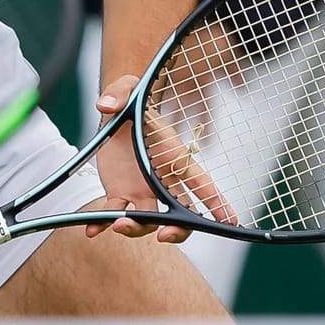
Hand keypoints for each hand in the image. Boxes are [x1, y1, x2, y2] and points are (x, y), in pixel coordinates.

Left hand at [86, 74, 234, 241]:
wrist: (116, 115)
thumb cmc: (132, 102)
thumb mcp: (127, 89)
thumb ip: (119, 93)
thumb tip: (107, 104)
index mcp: (175, 158)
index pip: (202, 184)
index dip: (218, 203)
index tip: (232, 222)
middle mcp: (163, 181)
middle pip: (179, 214)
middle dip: (177, 229)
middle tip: (162, 235)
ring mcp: (142, 191)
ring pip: (147, 220)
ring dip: (136, 228)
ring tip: (117, 225)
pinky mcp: (119, 192)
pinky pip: (113, 213)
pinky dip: (102, 224)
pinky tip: (91, 230)